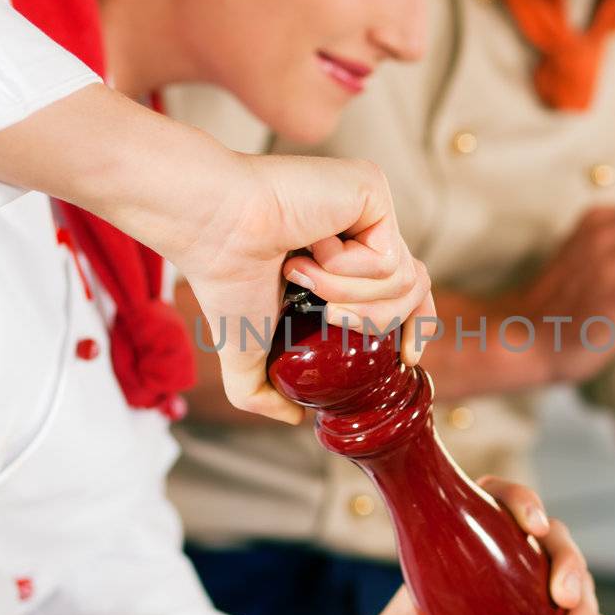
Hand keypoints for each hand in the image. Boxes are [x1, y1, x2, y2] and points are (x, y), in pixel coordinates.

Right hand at [0, 86, 432, 423]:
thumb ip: (258, 382)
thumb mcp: (244, 337)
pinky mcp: (373, 190)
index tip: (375, 366)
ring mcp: (374, 211)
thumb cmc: (213, 268)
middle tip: (315, 308)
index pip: (408, 308)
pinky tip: (305, 258)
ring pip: (409, 288)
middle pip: (419, 303)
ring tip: (300, 277)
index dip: (404, 343)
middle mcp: (369, 234)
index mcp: (349, 261)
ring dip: (349, 301)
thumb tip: (284, 424)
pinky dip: (347, 276)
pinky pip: (391, 259)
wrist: (195, 218)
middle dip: (373, 328)